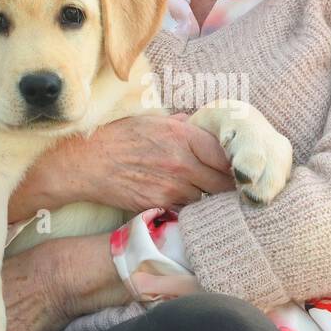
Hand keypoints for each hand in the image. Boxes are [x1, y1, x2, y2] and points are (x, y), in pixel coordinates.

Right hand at [9, 113, 236, 222]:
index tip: (244, 169)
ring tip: (218, 201)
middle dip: (232, 186)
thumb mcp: (152, 120)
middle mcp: (181, 162)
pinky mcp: (158, 205)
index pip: (227, 154)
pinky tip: (194, 209)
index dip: (239, 164)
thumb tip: (201, 125)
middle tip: (240, 189)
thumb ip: (182, 124)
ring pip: (207, 200)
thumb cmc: (119, 137)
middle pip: (223, 181)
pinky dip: (192, 210)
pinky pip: (186, 211)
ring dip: (213, 201)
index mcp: (183, 136)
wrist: (85, 163)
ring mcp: (170, 187)